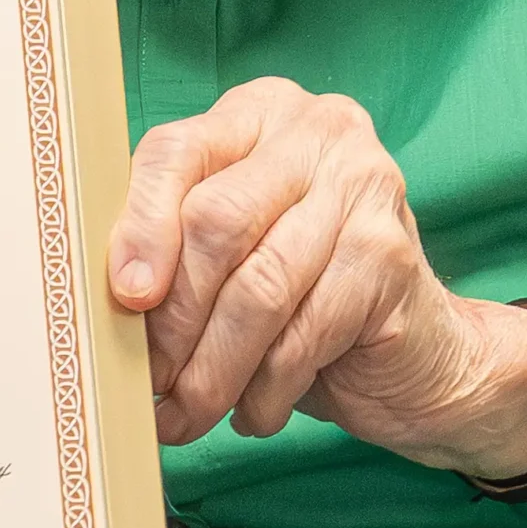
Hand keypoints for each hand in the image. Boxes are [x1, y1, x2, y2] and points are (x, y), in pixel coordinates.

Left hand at [106, 77, 526, 473]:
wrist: (418, 350)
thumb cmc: (301, 292)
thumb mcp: (230, 251)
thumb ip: (174, 244)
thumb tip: (109, 294)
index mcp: (258, 113)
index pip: (176, 152)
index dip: (139, 228)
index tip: (123, 299)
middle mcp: (316, 132)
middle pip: (216, 221)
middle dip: (175, 317)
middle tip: (152, 382)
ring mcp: (364, 187)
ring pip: (260, 287)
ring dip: (214, 368)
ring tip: (188, 415)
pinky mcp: (391, 255)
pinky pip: (306, 331)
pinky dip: (266, 388)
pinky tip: (250, 414)